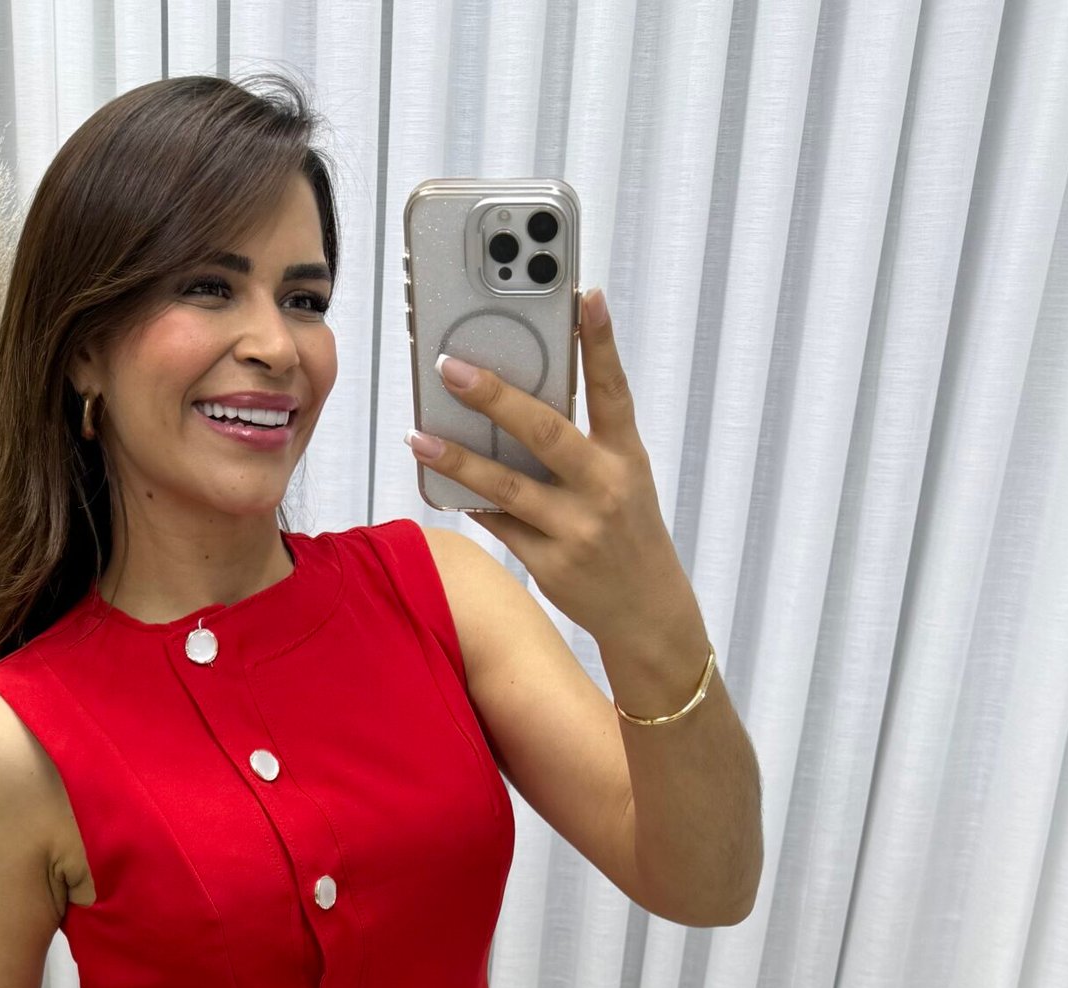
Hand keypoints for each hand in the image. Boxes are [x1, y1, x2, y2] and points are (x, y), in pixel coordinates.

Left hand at [408, 287, 703, 665]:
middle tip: (450, 367)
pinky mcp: (550, 564)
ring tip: (420, 436)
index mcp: (625, 457)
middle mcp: (603, 488)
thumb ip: (583, 443)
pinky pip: (499, 524)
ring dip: (458, 460)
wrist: (647, 611)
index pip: (613, 390)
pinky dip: (470, 501)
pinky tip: (440, 483)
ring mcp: (575, 529)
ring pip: (507, 486)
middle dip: (495, 397)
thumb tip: (516, 405)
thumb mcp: (623, 478)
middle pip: (544, 432)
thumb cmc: (627, 531)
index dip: (600, 342)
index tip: (586, 295)